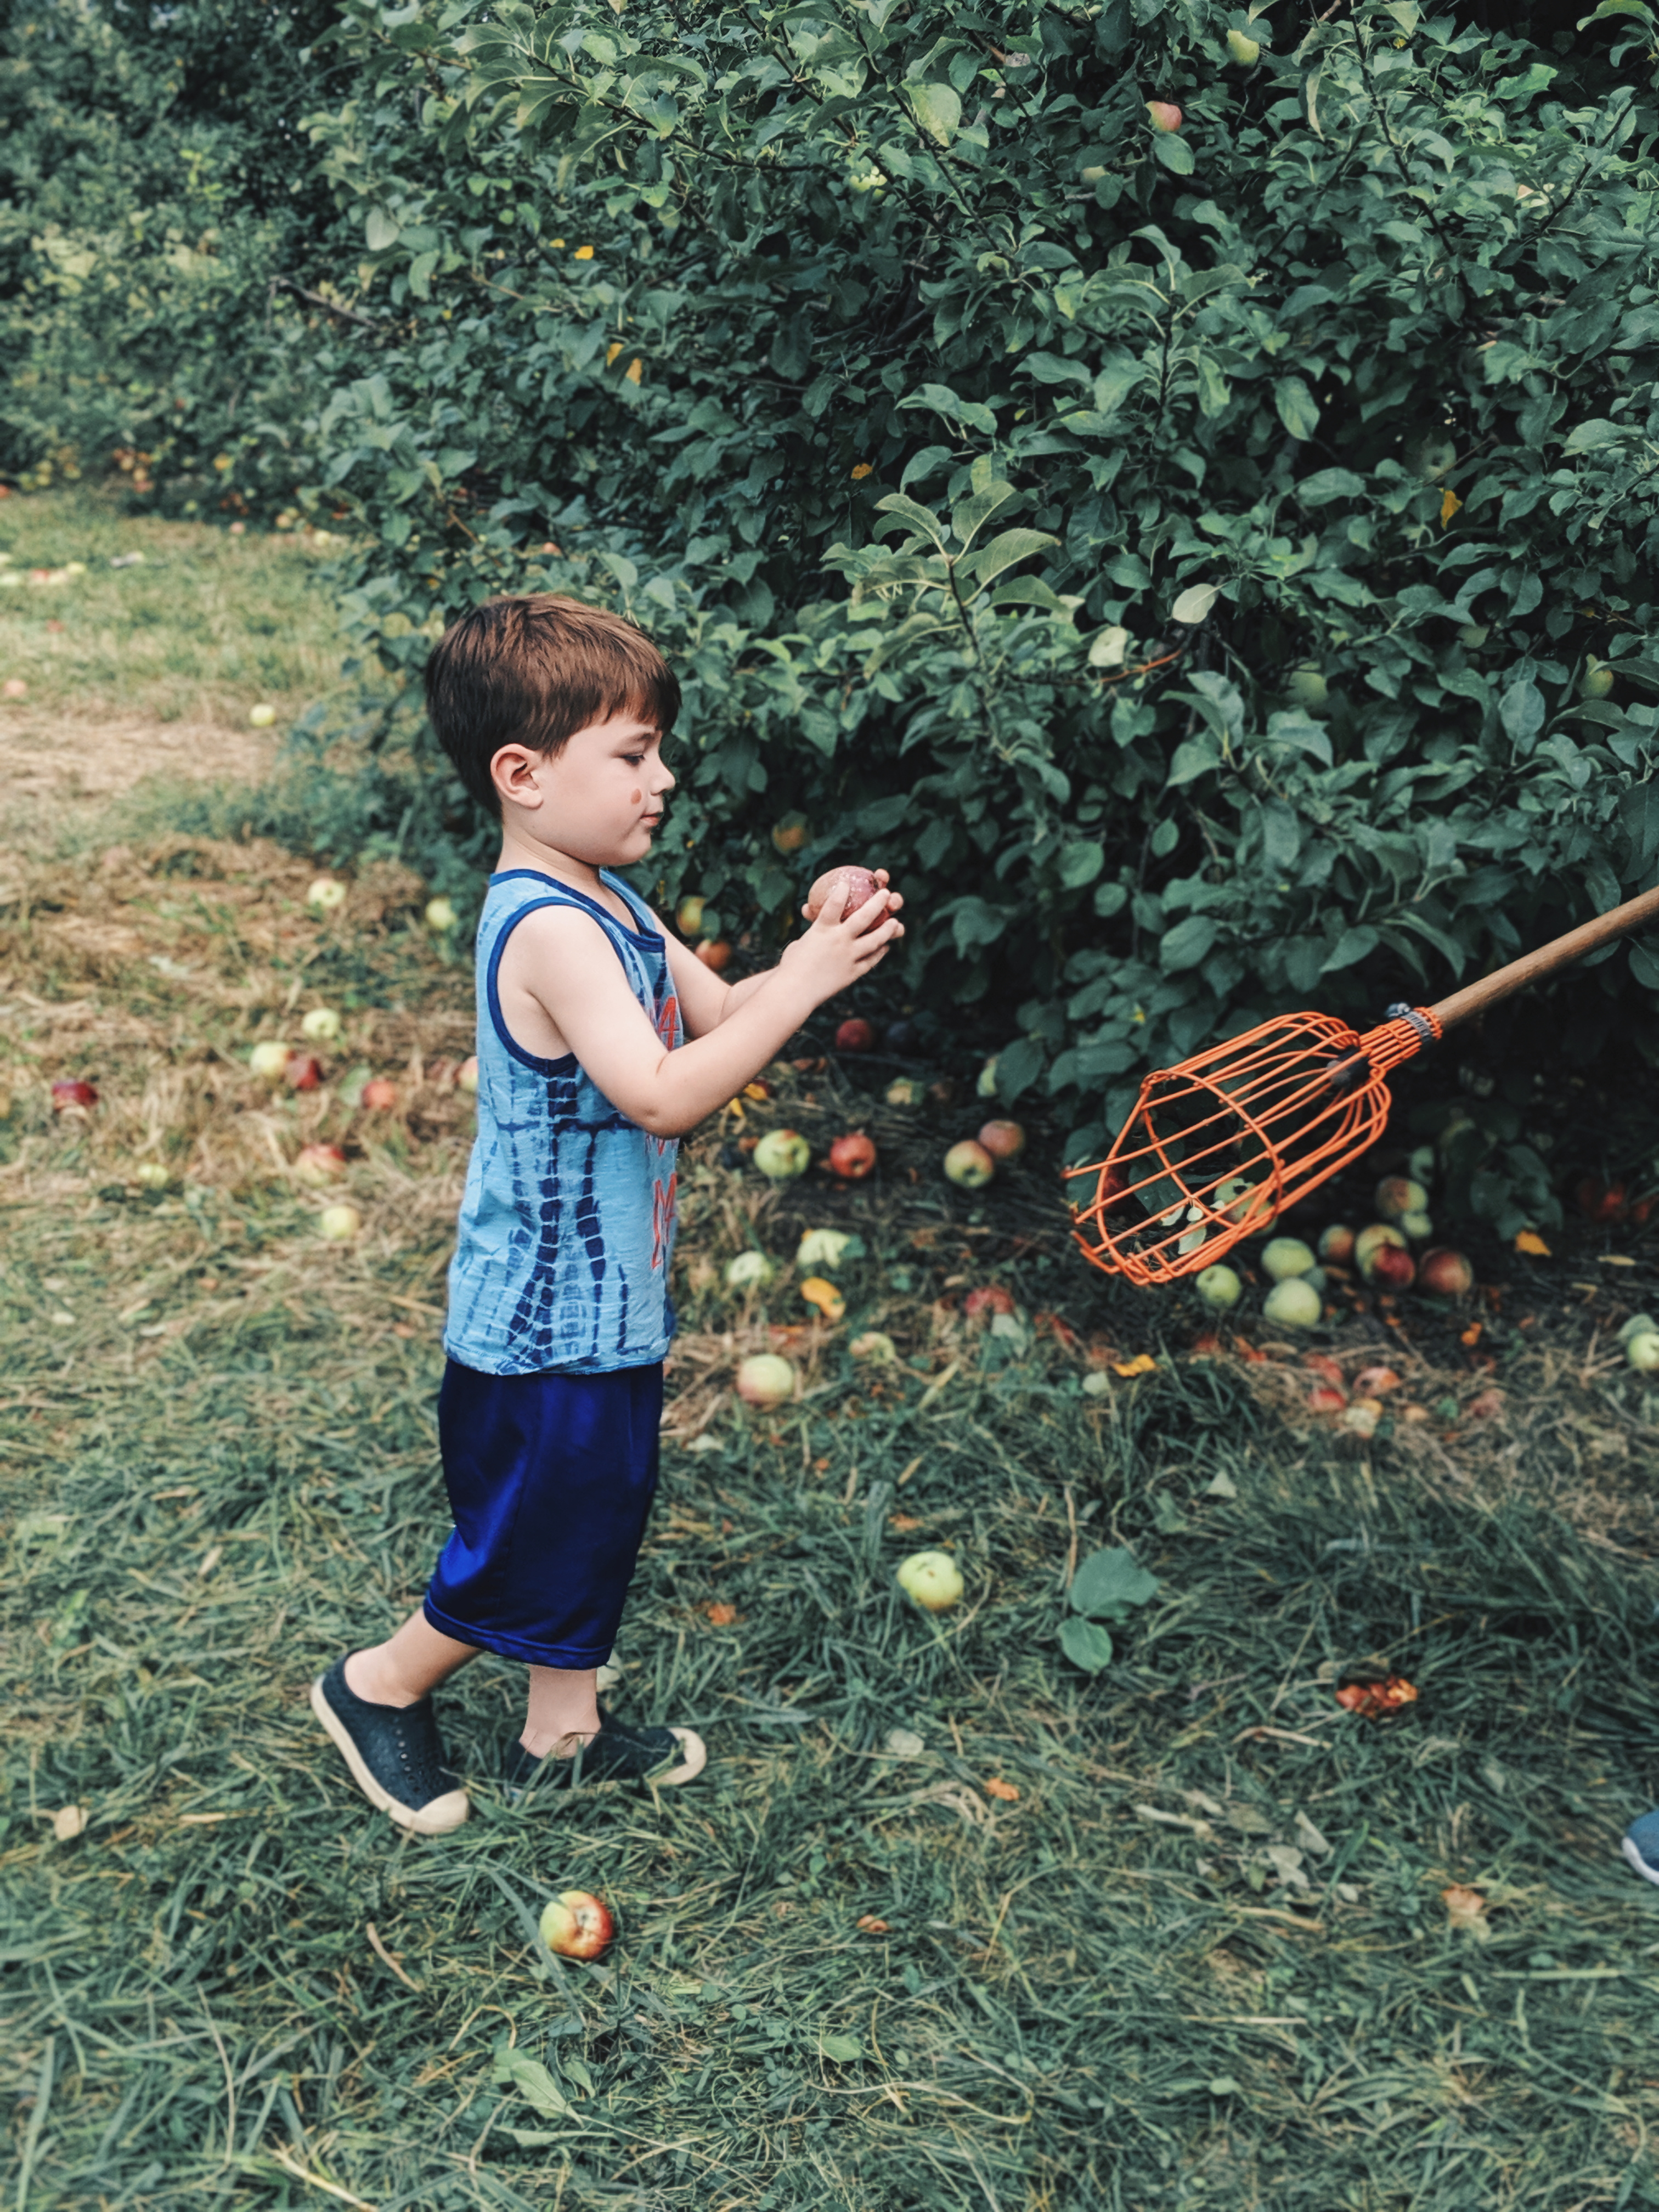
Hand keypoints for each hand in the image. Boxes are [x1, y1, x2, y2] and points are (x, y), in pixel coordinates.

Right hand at [778, 872, 903, 1008]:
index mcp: (821, 929)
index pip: (835, 902)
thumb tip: (815, 936)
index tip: (847, 883)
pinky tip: (885, 948)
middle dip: (877, 903)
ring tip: (896, 923)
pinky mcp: (853, 972)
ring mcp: (848, 956)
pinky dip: (879, 953)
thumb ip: (812, 939)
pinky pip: (871, 960)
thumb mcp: (798, 946)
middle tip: (886, 893)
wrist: (794, 992)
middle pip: (863, 917)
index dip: (842, 890)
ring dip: (887, 929)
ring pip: (874, 939)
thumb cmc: (791, 968)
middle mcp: (839, 939)